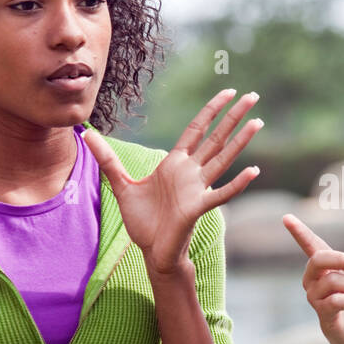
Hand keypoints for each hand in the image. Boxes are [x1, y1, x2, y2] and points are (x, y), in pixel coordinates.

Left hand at [83, 88, 261, 273]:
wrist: (152, 251)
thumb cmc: (142, 220)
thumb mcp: (121, 185)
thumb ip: (107, 159)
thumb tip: (85, 133)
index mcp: (175, 163)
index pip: (197, 129)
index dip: (212, 110)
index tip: (228, 92)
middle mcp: (191, 172)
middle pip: (216, 138)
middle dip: (233, 117)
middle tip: (253, 96)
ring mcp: (197, 188)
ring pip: (223, 159)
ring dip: (241, 141)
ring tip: (258, 123)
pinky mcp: (198, 207)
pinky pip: (222, 193)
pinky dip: (237, 184)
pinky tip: (253, 171)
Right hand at [282, 214, 343, 343]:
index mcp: (327, 268)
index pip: (311, 246)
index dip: (299, 232)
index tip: (287, 218)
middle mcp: (315, 280)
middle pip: (318, 259)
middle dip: (342, 259)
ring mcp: (316, 297)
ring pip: (331, 281)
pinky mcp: (322, 314)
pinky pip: (335, 300)